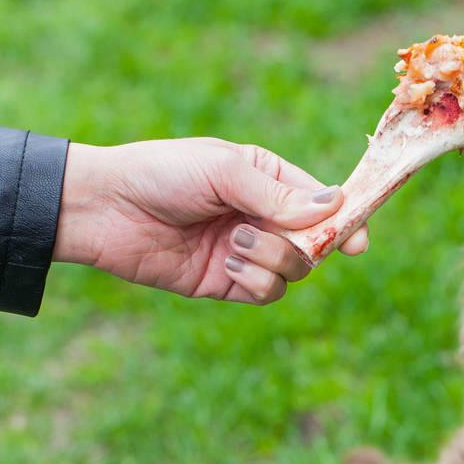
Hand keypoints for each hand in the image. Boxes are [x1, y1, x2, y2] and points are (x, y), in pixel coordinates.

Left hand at [53, 138, 367, 304]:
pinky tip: (229, 263)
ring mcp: (247, 250)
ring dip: (273, 259)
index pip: (323, 202)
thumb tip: (335, 207)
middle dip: (306, 244)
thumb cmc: (162, 174)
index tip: (358, 242)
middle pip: (316, 241)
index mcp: (270, 178)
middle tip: (284, 241)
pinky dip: (256, 280)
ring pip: (295, 269)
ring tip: (236, 244)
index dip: (347, 221)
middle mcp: (264, 215)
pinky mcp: (227, 282)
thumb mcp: (224, 172)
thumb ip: (278, 194)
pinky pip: (266, 291)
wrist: (104, 209)